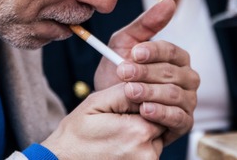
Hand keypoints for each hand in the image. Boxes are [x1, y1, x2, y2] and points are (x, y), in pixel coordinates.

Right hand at [41, 83, 164, 158]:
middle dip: (144, 120)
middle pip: (160, 125)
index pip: (159, 108)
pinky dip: (137, 149)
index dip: (143, 103)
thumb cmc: (76, 136)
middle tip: (118, 124)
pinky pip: (148, 154)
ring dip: (142, 136)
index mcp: (138, 131)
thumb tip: (146, 83)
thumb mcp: (96, 102)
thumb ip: (125, 91)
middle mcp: (147, 153)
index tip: (126, 108)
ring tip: (115, 137)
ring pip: (155, 141)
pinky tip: (117, 148)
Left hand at [94, 0, 199, 145]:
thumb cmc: (118, 74)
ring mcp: (188, 101)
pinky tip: (144, 111)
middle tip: (123, 74)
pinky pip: (179, 118)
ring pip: (175, 94)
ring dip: (150, 92)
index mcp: (177, 58)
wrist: (108, 109)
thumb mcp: (124, 44)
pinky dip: (161, 114)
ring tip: (129, 92)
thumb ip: (146, 23)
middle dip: (145, 73)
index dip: (153, 51)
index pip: (172, 52)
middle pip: (173, 73)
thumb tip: (169, 0)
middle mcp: (188, 79)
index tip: (134, 53)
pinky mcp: (183, 123)